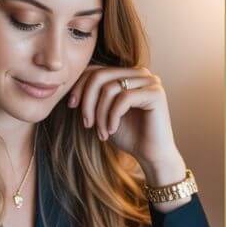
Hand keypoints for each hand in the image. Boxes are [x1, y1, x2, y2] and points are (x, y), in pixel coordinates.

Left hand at [67, 65, 185, 184]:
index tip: (71, 106)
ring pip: (110, 88)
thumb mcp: (103, 113)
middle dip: (87, 102)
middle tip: (86, 124)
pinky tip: (112, 130)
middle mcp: (140, 73)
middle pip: (100, 76)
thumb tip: (69, 82)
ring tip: (101, 132)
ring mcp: (150, 81)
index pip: (95, 70)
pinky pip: (123, 98)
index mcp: (127, 74)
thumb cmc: (128, 135)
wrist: (151, 156)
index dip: (79, 87)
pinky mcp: (156, 93)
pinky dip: (113, 116)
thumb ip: (92, 95)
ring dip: (100, 114)